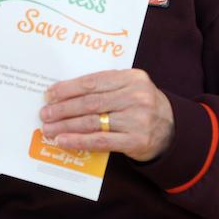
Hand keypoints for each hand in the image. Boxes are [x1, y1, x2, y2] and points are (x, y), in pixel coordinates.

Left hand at [40, 69, 173, 161]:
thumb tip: (63, 93)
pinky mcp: (137, 140)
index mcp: (132, 77)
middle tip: (45, 113)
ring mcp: (138, 119)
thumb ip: (104, 86)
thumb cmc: (141, 105)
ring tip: (49, 128)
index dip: (68, 88)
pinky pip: (101, 141)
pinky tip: (63, 141)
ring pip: (93, 122)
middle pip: (90, 102)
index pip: (92, 82)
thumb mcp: (129, 87)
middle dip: (63, 108)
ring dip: (66, 126)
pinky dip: (79, 141)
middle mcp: (136, 96)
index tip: (49, 94)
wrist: (173, 130)